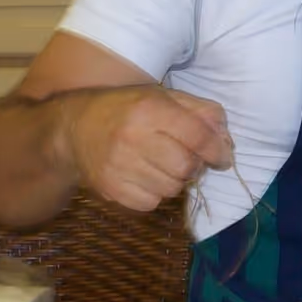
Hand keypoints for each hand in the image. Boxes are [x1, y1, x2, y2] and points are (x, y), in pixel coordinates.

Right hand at [62, 87, 233, 211]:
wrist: (75, 128)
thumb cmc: (127, 110)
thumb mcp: (163, 97)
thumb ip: (200, 112)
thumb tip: (226, 141)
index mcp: (150, 109)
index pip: (197, 136)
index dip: (217, 150)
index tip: (221, 157)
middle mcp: (133, 137)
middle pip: (186, 167)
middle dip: (194, 166)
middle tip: (186, 159)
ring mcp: (119, 166)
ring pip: (171, 189)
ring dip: (174, 180)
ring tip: (162, 165)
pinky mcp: (110, 188)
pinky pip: (151, 203)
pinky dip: (155, 194)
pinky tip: (145, 176)